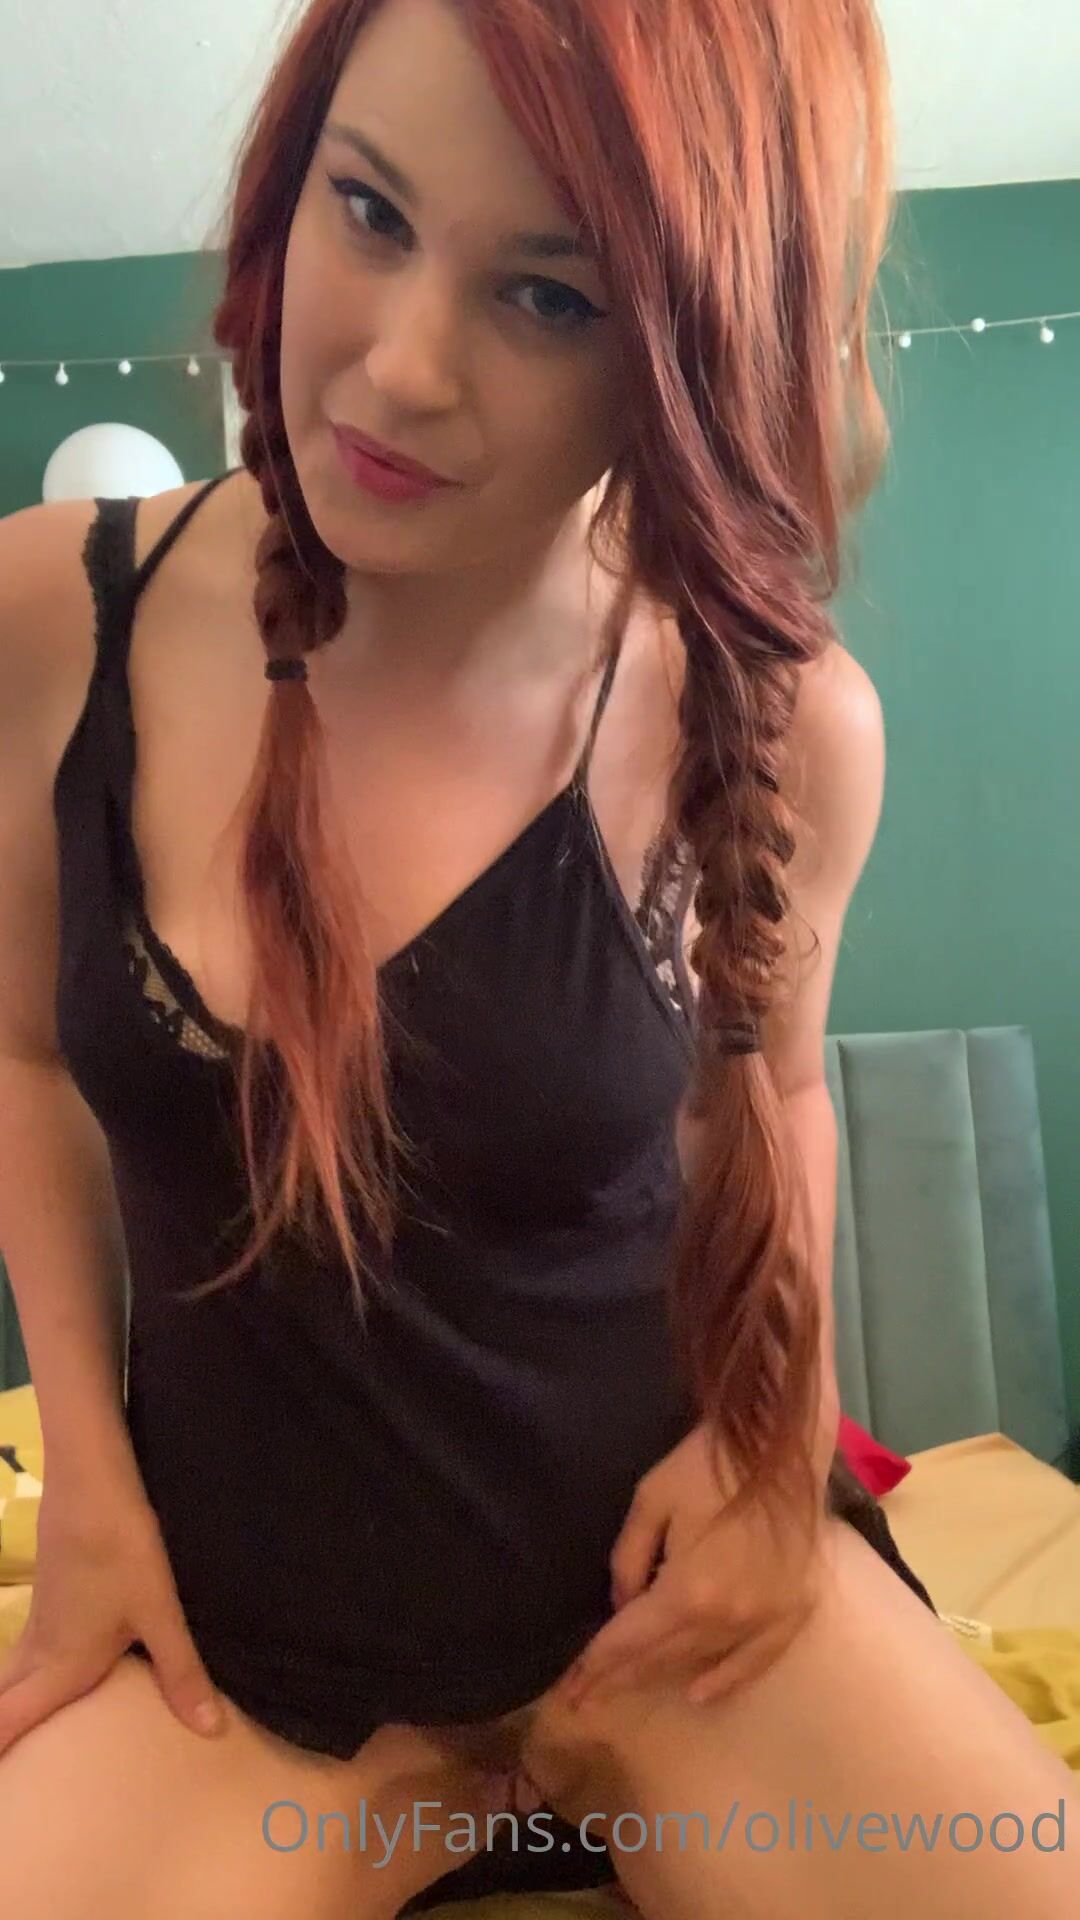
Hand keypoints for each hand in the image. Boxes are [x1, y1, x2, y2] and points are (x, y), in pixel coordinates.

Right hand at [0, 1474, 226, 1759]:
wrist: (91, 1486)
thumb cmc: (123, 1553)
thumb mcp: (159, 1613)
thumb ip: (181, 1673)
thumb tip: (210, 1732)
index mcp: (62, 1667)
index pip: (9, 1722)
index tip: (6, 1784)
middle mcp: (40, 1650)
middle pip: (2, 1702)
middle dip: (1, 1729)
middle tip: (12, 1762)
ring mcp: (38, 1621)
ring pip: (10, 1674)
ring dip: (9, 1701)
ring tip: (19, 1721)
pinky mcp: (47, 1595)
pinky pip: (23, 1649)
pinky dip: (19, 1673)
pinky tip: (47, 1666)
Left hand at [555, 1423, 819, 1712]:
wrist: (782, 1443)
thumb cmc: (710, 1463)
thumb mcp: (651, 1500)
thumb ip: (628, 1558)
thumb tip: (623, 1605)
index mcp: (687, 1592)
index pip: (629, 1640)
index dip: (596, 1665)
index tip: (569, 1689)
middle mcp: (726, 1620)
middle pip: (661, 1656)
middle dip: (620, 1676)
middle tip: (585, 1698)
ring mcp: (764, 1619)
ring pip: (701, 1660)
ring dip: (662, 1675)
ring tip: (628, 1688)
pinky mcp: (794, 1610)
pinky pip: (757, 1660)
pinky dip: (727, 1679)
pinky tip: (699, 1694)